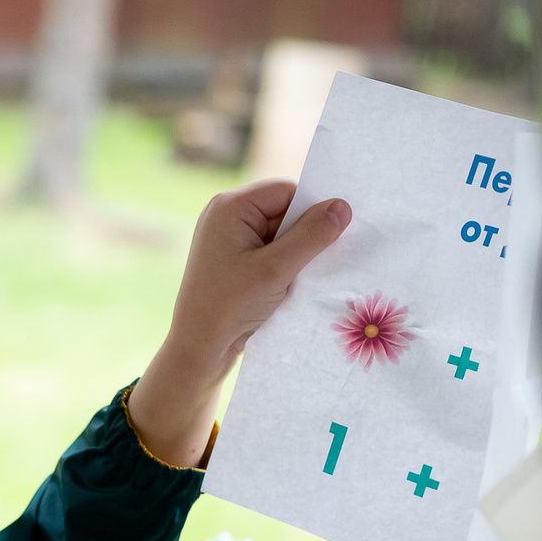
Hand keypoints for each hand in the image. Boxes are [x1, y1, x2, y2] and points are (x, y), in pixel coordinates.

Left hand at [129, 181, 353, 467]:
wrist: (198, 348)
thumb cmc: (229, 306)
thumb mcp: (276, 269)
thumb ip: (312, 235)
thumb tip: (343, 206)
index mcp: (230, 206)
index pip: (288, 191)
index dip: (311, 212)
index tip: (326, 239)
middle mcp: (226, 215)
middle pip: (286, 211)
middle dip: (302, 236)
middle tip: (306, 264)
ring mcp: (228, 238)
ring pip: (282, 234)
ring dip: (294, 254)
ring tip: (291, 279)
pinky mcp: (234, 260)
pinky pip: (270, 251)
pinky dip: (283, 265)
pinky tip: (284, 286)